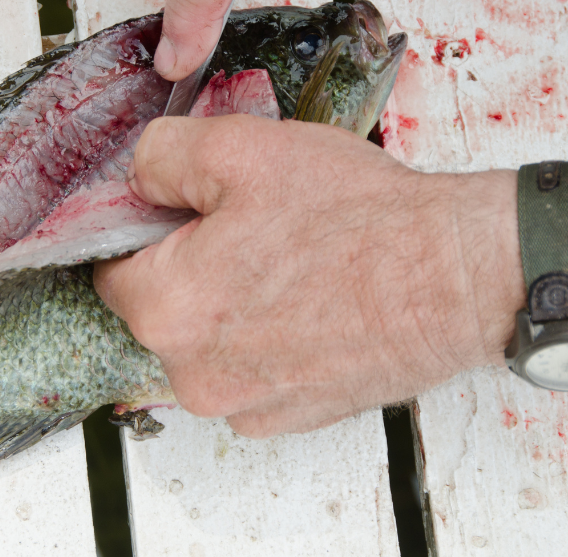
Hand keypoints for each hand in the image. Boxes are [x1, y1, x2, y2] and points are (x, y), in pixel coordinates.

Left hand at [94, 116, 522, 436]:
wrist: (457, 276)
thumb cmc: (360, 220)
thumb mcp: (242, 150)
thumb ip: (161, 157)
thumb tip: (136, 178)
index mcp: (167, 310)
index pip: (110, 268)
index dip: (146, 229)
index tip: (188, 213)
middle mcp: (195, 375)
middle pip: (159, 309)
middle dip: (189, 267)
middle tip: (251, 229)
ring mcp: (245, 405)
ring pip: (206, 343)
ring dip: (229, 307)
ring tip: (290, 265)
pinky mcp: (290, 418)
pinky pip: (249, 372)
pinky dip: (266, 341)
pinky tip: (310, 304)